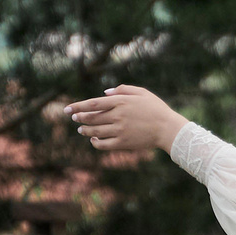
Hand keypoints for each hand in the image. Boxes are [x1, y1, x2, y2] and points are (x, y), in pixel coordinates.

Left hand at [67, 85, 191, 154]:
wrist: (168, 128)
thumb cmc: (156, 108)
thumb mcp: (142, 92)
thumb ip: (122, 90)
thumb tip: (105, 93)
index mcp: (120, 102)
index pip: (92, 104)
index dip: (78, 107)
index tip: (68, 109)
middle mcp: (117, 116)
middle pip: (91, 118)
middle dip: (80, 118)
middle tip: (74, 118)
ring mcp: (119, 130)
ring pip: (95, 131)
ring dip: (85, 131)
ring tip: (81, 130)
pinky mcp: (123, 143)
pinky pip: (104, 144)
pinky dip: (95, 143)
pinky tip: (93, 140)